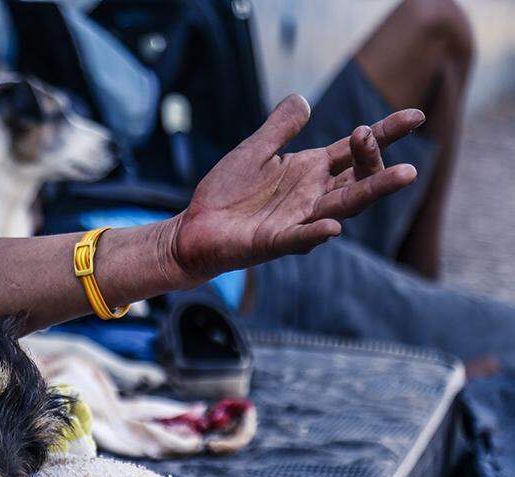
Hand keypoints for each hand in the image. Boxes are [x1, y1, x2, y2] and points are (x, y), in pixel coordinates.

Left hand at [170, 94, 424, 282]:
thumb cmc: (226, 192)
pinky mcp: (273, 242)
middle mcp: (312, 196)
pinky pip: (299, 238)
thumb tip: (303, 99)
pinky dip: (315, 233)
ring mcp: (297, 220)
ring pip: (343, 206)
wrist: (195, 227)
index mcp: (311, 171)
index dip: (385, 134)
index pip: (355, 151)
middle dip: (373, 159)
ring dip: (371, 191)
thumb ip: (279, 128)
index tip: (416, 116)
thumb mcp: (254, 151)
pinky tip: (333, 226)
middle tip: (370, 134)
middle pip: (358, 178)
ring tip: (404, 175)